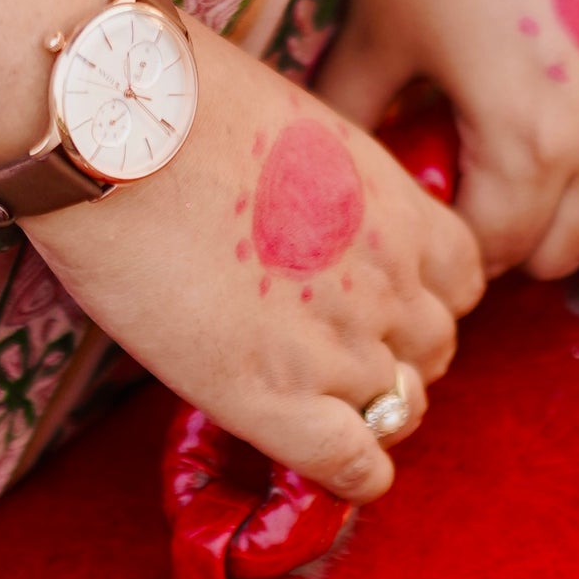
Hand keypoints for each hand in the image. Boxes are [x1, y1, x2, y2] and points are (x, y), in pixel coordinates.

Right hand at [23, 19, 482, 501]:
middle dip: (399, 354)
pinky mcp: (275, 399)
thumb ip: (326, 182)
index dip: (425, 295)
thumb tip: (298, 199)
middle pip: (435, 347)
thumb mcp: (293, 126)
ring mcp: (339, 346)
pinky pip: (353, 464)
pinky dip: (355, 474)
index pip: (462, 277)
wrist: (116, 130)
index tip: (384, 298)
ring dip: (370, 411)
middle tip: (342, 353)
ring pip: (400, 408)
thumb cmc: (180, 104)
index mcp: (398, 208)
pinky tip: (332, 465)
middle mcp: (388, 281)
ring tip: (323, 406)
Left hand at [316, 0, 578, 279]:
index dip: (458, 242)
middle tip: (489, 202)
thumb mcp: (380, 20)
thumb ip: (353, 111)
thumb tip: (322, 168)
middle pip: (573, 245)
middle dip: (524, 241)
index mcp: (524, 137)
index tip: (436, 215)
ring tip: (564, 199)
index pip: (495, 248)